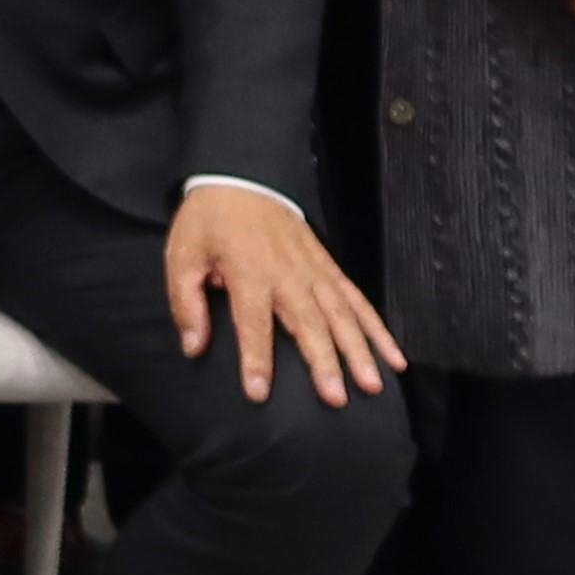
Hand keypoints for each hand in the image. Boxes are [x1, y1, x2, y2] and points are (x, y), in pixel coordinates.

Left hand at [165, 182, 401, 406]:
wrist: (241, 177)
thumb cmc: (209, 220)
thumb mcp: (182, 255)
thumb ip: (186, 301)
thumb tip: (193, 345)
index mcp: (248, 272)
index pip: (253, 322)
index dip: (256, 358)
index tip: (259, 392)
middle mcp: (287, 273)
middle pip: (309, 322)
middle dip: (324, 361)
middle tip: (336, 397)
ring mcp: (313, 269)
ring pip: (341, 313)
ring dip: (358, 349)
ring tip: (371, 383)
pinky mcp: (328, 266)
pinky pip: (357, 298)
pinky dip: (376, 327)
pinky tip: (392, 355)